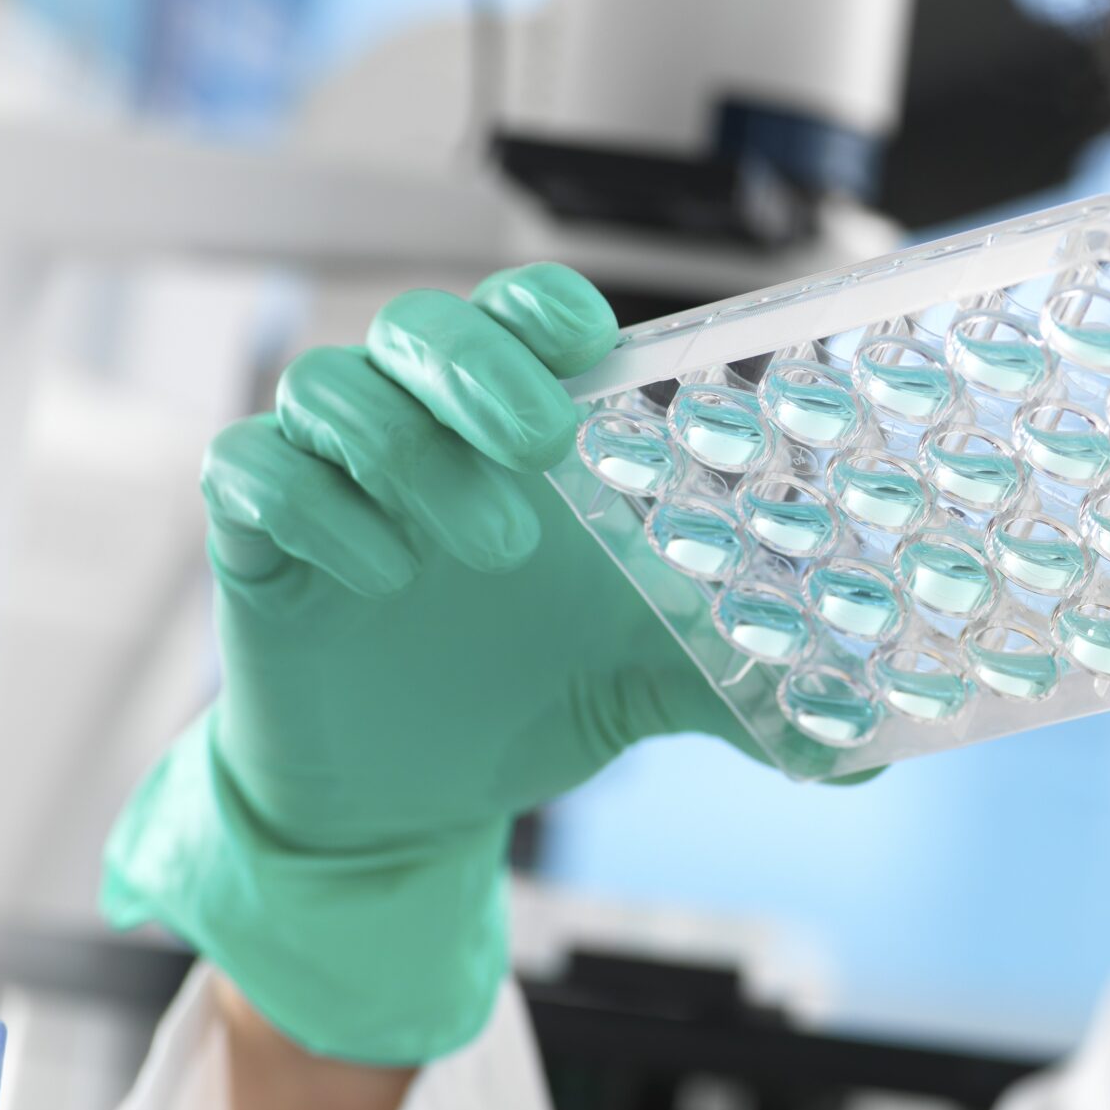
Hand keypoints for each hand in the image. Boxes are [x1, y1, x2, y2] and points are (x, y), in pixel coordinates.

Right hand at [103, 265, 753, 1064]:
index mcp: (520, 436)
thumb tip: (861, 755)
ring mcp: (333, 478)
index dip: (545, 307)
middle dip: (479, 367)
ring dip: (409, 451)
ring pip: (330, 387)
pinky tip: (380, 574)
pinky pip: (249, 474)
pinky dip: (312, 507)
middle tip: (541, 438)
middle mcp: (422, 433)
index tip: (590, 344)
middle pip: (421, 326)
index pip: (523, 315)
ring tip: (492, 544)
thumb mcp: (640, 685)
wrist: (406, 801)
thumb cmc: (522, 694)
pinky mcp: (255, 540)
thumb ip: (736, 689)